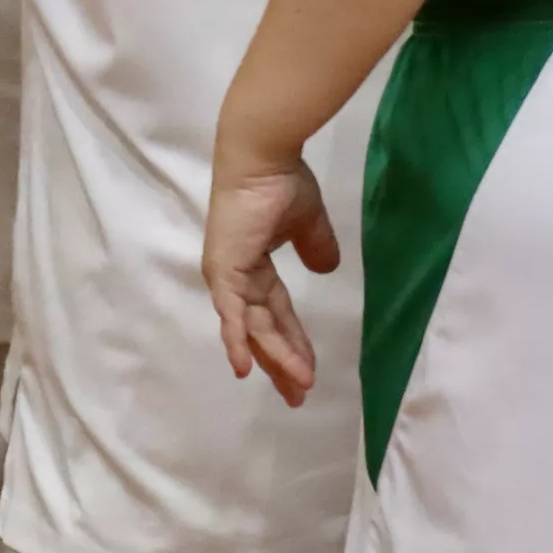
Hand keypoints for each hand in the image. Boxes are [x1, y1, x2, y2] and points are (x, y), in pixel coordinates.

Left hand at [204, 151, 339, 407]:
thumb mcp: (307, 221)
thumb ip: (316, 247)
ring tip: (297, 385)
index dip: (293, 342)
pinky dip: (238, 341)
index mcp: (252, 267)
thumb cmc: (281, 182)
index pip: (276, 314)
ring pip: (254, 329)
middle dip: (283, 363)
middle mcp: (236, 279)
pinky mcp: (224, 272)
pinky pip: (233, 314)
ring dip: (276, 357)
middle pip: (263, 332)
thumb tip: (329, 269)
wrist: (263, 158)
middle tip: (299, 395)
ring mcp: (227, 277)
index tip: (309, 370)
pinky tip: (246, 369)